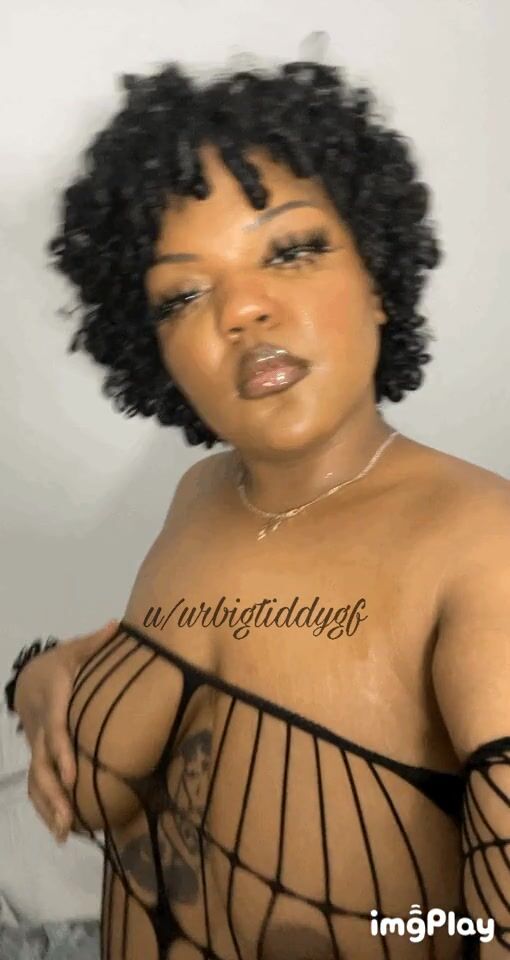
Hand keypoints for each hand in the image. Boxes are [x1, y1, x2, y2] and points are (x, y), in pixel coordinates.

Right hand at [15, 619, 118, 842]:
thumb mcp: (77, 650)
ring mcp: (36, 746)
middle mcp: (41, 728)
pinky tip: (61, 831)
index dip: (62, 753)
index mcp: (52, 700)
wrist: (31, 677)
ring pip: (36, 780)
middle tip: (69, 819)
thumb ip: (97, 642)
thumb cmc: (62, 664)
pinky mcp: (37, 758)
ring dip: (49, 808)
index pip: (56, 729)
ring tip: (65, 834)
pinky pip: (36, 786)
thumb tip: (118, 625)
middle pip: (42, 764)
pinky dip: (46, 809)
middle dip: (54, 793)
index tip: (74, 775)